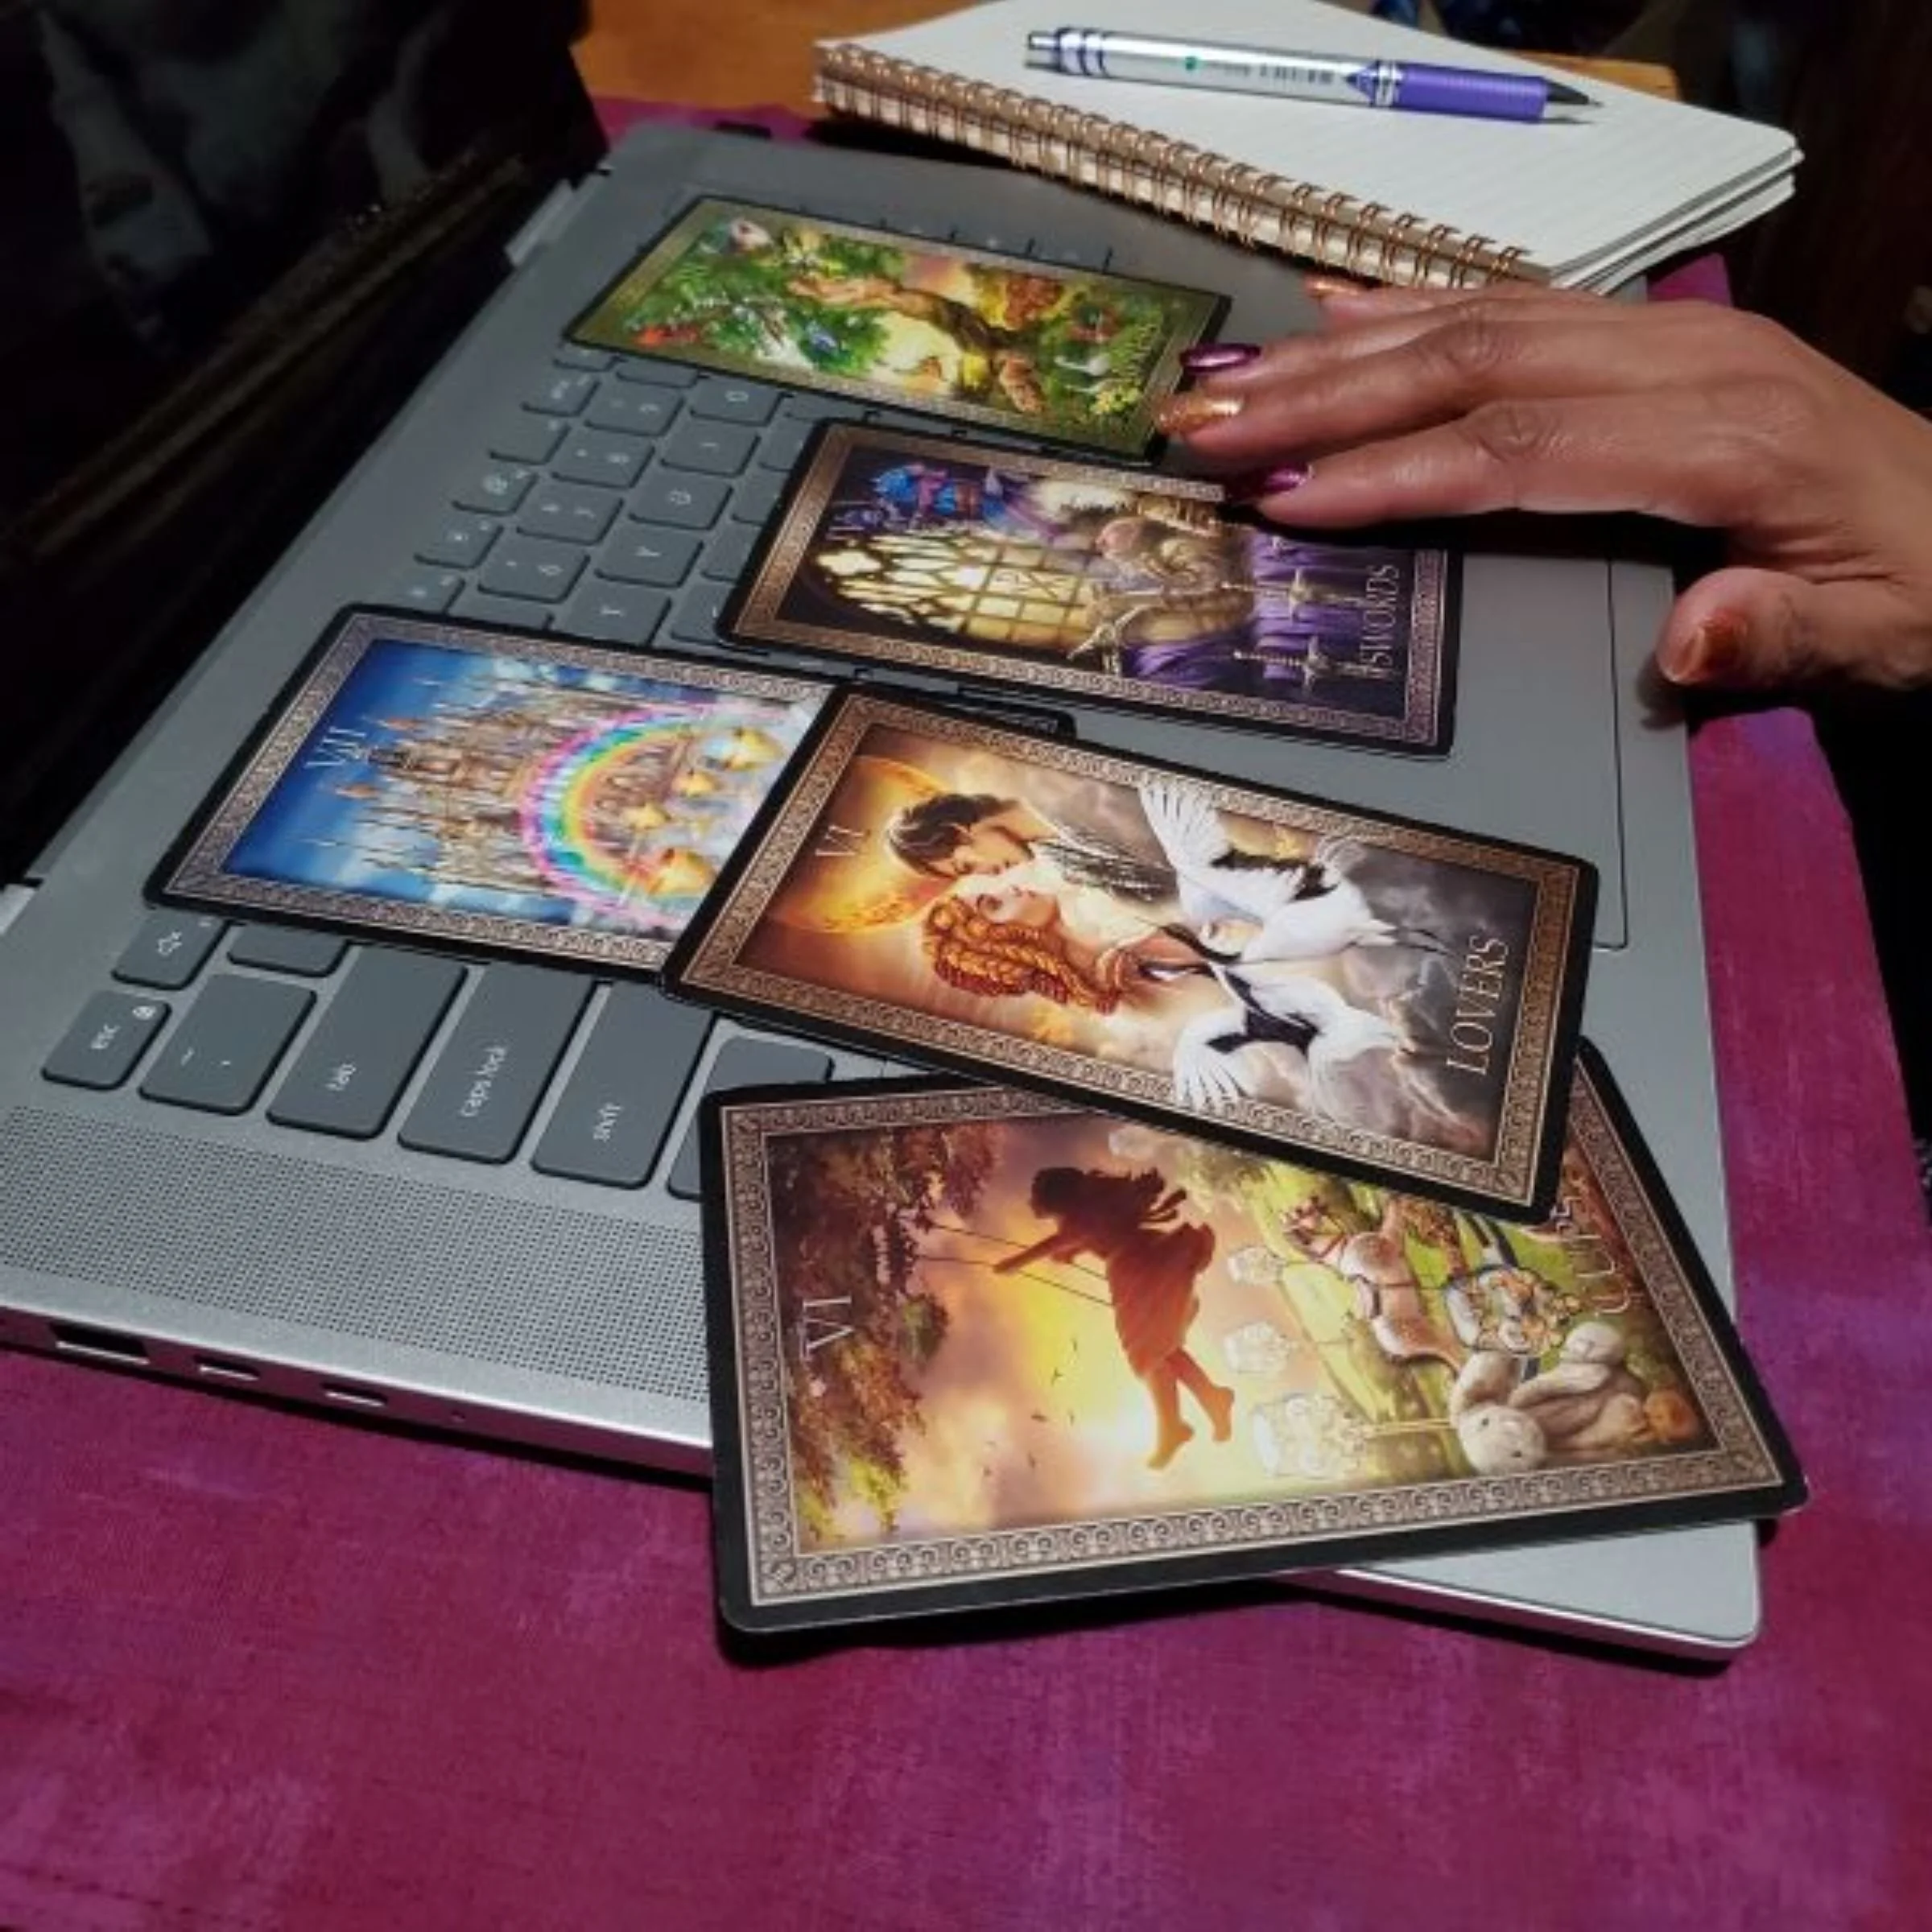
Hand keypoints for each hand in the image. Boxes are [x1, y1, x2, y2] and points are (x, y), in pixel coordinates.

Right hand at [1159, 287, 1931, 691]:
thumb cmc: (1929, 591)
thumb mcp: (1886, 640)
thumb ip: (1783, 637)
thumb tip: (1683, 644)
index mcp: (1729, 438)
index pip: (1521, 449)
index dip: (1394, 471)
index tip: (1285, 501)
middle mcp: (1686, 363)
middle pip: (1472, 362)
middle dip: (1324, 396)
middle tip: (1205, 424)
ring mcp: (1669, 337)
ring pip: (1478, 320)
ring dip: (1342, 349)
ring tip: (1228, 377)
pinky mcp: (1658, 338)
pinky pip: (1517, 304)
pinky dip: (1414, 306)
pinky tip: (1334, 311)